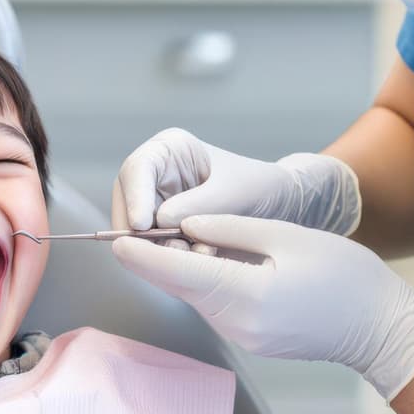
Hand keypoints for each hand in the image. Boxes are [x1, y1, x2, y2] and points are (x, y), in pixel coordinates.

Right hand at [110, 128, 361, 235]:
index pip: (137, 169)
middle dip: (142, 231)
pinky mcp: (167, 234)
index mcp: (171, 150)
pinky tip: (197, 262)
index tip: (141, 224)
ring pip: (137, 232)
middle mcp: (158, 177)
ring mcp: (159, 206)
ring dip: (159, 249)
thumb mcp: (235, 190)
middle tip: (163, 252)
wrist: (285, 209)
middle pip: (128, 203)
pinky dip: (170, 259)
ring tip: (194, 255)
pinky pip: (155, 249)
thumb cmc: (262, 186)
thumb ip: (199, 205)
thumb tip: (161, 221)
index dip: (134, 196)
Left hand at [113, 214, 413, 399]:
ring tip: (182, 232)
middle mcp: (233, 322)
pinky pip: (215, 304)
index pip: (174, 272)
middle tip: (142, 223)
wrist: (379, 326)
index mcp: (242, 294)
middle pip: (179, 285)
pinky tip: (213, 257)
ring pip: (195, 294)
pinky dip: (206, 280)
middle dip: (158, 255)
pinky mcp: (249, 339)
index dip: (140, 253)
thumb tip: (185, 224)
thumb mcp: (286, 236)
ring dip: (183, 267)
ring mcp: (241, 336)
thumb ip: (229, 229)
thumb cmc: (344, 275)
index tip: (115, 237)